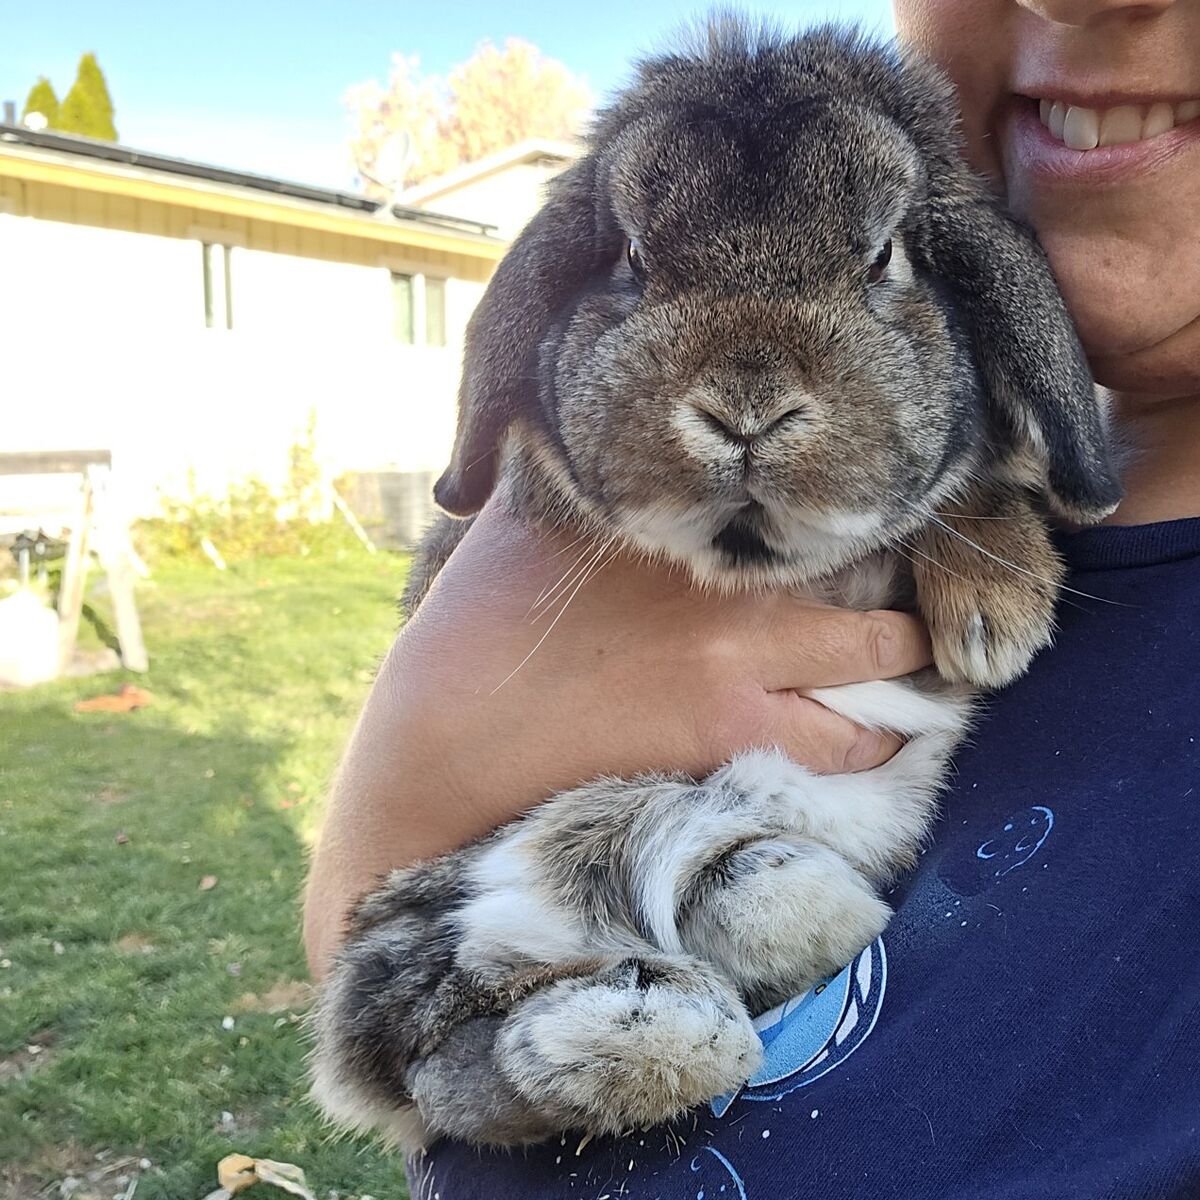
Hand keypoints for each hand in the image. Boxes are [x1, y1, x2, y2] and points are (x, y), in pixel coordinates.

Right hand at [304, 501, 930, 973]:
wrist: (449, 736)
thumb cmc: (478, 623)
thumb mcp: (524, 514)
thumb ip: (578, 465)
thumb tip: (584, 415)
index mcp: (690, 524)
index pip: (822, 505)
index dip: (868, 518)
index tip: (883, 528)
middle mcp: (736, 591)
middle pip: (880, 594)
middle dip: (907, 607)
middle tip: (910, 616)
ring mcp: (742, 671)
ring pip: (882, 675)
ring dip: (901, 685)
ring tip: (903, 687)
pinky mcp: (729, 743)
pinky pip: (841, 750)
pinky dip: (864, 747)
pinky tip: (861, 743)